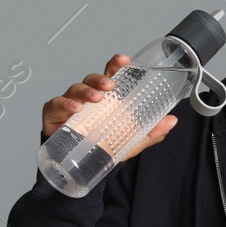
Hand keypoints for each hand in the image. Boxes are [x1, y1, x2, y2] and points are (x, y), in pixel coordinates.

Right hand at [42, 53, 177, 161]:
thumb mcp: (130, 141)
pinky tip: (75, 108)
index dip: (116, 65)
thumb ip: (150, 132)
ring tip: (96, 98)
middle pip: (92, 79)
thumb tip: (171, 121)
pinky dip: (65, 104)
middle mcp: (87, 97)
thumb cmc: (101, 147)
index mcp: (107, 98)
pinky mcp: (54, 115)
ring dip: (86, 91)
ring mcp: (70, 104)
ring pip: (75, 89)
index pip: (111, 75)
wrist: (78, 166)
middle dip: (101, 78)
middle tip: (110, 85)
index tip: (124, 60)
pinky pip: (56, 104)